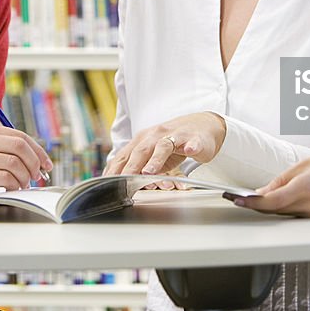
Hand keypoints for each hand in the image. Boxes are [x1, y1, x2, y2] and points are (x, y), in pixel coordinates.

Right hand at [0, 119, 53, 199]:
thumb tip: (29, 157)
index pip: (19, 136)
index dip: (37, 151)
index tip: (45, 164)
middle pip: (20, 147)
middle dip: (35, 164)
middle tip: (38, 176)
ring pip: (14, 163)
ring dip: (25, 177)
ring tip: (24, 185)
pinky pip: (2, 179)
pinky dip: (13, 185)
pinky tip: (12, 189)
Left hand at [103, 112, 226, 177]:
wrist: (203, 127)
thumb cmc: (175, 142)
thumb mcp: (153, 155)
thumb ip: (140, 166)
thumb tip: (122, 182)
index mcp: (143, 140)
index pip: (125, 155)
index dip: (115, 169)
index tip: (107, 184)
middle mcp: (156, 135)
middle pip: (141, 151)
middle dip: (131, 167)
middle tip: (123, 182)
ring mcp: (176, 135)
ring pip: (163, 146)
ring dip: (155, 159)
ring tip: (149, 172)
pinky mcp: (194, 138)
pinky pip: (192, 142)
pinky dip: (191, 146)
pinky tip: (190, 150)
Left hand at [230, 152, 309, 216]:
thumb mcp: (303, 166)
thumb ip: (281, 180)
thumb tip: (261, 192)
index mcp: (303, 190)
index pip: (271, 201)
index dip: (251, 202)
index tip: (235, 199)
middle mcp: (305, 206)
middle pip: (270, 210)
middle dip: (250, 204)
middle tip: (230, 196)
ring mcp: (307, 212)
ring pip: (276, 212)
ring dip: (259, 206)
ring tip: (241, 197)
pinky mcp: (309, 214)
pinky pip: (286, 212)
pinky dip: (272, 207)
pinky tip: (263, 200)